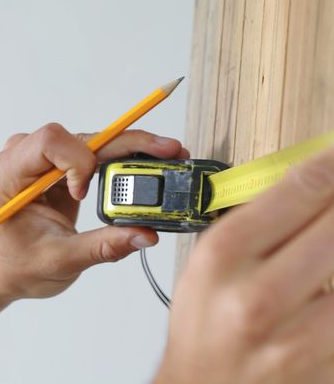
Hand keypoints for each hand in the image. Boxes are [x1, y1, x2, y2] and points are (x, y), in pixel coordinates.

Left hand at [0, 123, 188, 302]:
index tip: (81, 195)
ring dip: (131, 148)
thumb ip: (101, 247)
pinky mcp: (62, 168)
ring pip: (93, 141)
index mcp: (11, 171)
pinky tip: (149, 163)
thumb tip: (144, 235)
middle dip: (126, 143)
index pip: (49, 142)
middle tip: (169, 150)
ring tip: (168, 157)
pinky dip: (124, 158)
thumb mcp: (57, 261)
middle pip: (80, 137)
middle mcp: (26, 157)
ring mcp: (45, 160)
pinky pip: (95, 154)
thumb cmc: (13, 263)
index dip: (76, 161)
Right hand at [156, 146, 333, 383]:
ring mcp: (297, 337)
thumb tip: (312, 181)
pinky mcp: (325, 363)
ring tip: (333, 241)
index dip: (331, 164)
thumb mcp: (208, 267)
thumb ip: (255, 225)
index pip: (296, 191)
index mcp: (222, 259)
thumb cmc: (206, 330)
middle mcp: (257, 296)